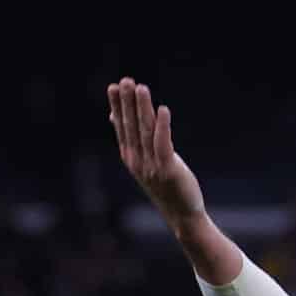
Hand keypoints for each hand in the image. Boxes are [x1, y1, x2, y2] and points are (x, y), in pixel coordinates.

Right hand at [107, 78, 204, 227]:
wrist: (182, 214)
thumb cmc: (165, 185)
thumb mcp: (144, 161)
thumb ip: (132, 139)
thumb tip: (114, 116)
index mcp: (130, 156)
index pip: (122, 126)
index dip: (118, 106)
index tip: (114, 86)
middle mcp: (137, 160)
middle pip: (131, 126)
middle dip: (127, 102)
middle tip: (125, 81)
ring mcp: (151, 166)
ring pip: (145, 131)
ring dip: (142, 109)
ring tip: (141, 88)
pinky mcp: (168, 170)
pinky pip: (163, 144)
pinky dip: (162, 126)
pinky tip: (163, 110)